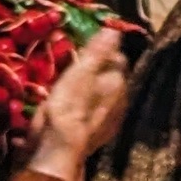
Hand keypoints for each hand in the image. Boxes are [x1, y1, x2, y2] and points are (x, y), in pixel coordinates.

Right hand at [24, 29, 131, 180]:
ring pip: (103, 95)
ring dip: (92, 89)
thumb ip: (97, 52)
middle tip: (75, 66)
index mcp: (117, 83)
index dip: (101, 52)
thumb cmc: (67, 107)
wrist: (59, 150)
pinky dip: (87, 107)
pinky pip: (95, 113)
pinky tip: (73, 108)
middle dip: (97, 70)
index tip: (83, 51)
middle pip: (111, 78)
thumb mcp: (79, 73)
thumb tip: (114, 30)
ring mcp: (111, 119)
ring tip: (71, 86)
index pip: (117, 59)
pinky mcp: (99, 134)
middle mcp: (120, 100)